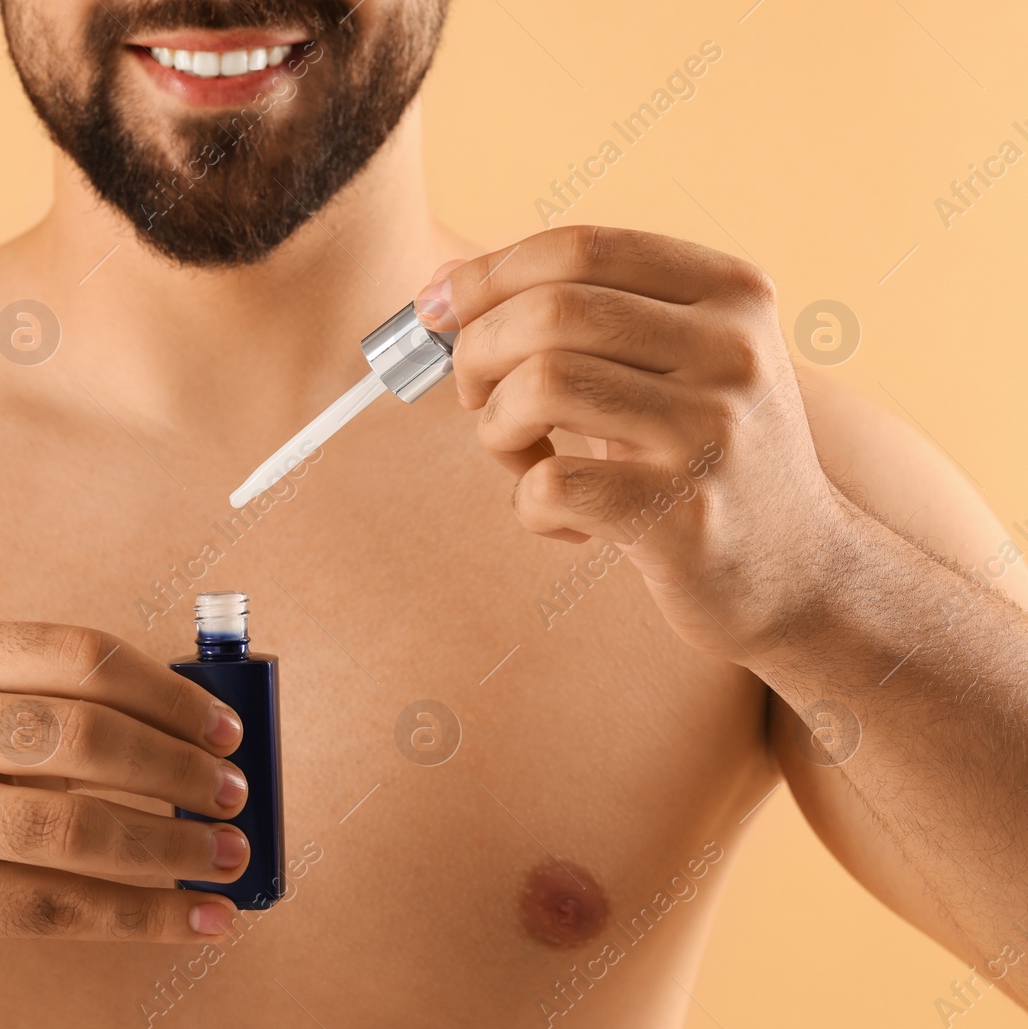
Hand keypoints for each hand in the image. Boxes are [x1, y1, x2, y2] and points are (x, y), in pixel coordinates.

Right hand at [0, 621, 249, 974]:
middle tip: (234, 795)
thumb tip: (199, 741)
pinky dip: (147, 916)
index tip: (225, 730)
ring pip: (77, 829)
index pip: (82, 655)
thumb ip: (60, 706)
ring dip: (174, 847)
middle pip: (86, 737)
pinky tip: (199, 917)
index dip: (169, 693)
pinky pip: (62, 907)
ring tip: (229, 857)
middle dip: (179, 770)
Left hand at [414, 225, 851, 662]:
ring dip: (496, 427)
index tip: (437, 310)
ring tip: (523, 458)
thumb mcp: (668, 364)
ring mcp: (713, 434)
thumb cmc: (698, 455)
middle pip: (550, 312)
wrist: (799, 573)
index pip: (581, 248)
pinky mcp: (684, 516)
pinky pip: (548, 485)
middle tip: (474, 396)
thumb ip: (571, 314)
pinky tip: (562, 520)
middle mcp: (733, 351)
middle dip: (476, 352)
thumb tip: (440, 287)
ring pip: (540, 385)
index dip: (487, 274)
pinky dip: (527, 503)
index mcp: (731, 293)